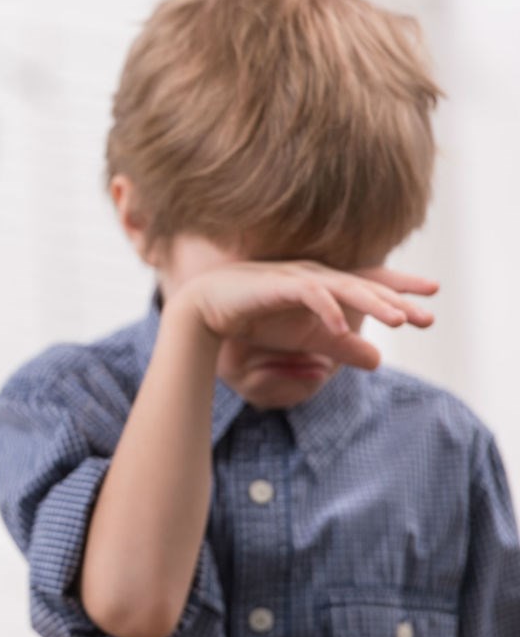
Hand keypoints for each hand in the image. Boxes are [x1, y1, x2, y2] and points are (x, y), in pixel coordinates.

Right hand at [173, 261, 438, 369]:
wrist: (204, 309)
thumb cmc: (253, 320)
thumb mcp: (306, 339)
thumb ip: (341, 347)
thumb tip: (379, 360)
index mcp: (323, 284)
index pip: (369, 281)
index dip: (400, 286)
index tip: (432, 295)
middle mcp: (315, 275)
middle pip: (365, 284)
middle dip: (398, 300)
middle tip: (427, 318)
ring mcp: (297, 277)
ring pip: (345, 286)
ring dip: (372, 302)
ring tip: (398, 321)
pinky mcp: (277, 285)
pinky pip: (310, 294)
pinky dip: (328, 309)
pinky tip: (342, 328)